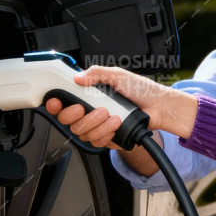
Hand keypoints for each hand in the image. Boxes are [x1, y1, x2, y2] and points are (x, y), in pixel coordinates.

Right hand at [42, 65, 198, 149]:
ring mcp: (98, 125)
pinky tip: (116, 125)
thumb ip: (96, 73)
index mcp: (89, 94)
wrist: (159, 107)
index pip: (64, 102)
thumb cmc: (141, 89)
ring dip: (97, 125)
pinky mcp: (108, 137)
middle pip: (69, 121)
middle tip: (90, 109)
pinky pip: (97, 142)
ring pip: (82, 132)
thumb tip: (77, 77)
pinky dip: (106, 133)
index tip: (56, 102)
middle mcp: (91, 110)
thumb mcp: (118, 75)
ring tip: (113, 116)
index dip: (55, 104)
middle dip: (79, 116)